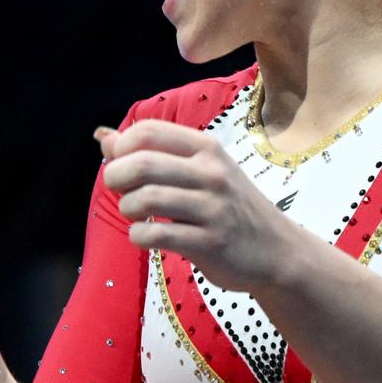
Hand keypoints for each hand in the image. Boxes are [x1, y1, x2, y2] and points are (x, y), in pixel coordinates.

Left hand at [96, 120, 305, 293]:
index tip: (121, 165)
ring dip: (127, 208)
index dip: (120, 148)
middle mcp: (211, 172)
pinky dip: (138, 236)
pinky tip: (145, 237)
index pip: (146, 131)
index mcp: (206, 148)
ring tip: (135, 215)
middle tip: (122, 192)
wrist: (279, 251)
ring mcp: (213, 208)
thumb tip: (103, 137)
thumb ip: (152, 153)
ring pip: (145, 198)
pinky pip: (155, 235)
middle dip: (115, 178)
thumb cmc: (230, 206)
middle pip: (140, 163)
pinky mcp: (210, 242)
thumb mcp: (200, 170)